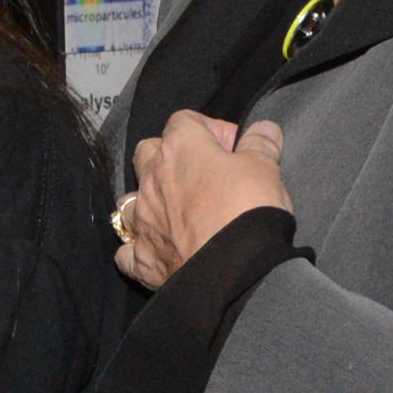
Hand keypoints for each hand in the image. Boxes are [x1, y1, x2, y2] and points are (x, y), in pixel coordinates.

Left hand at [118, 112, 291, 288]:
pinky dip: (140, 250)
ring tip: (178, 213)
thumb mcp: (265, 169)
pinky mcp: (143, 259)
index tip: (232, 147)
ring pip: (132, 199)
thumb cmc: (248, 211)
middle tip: (204, 175)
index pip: (184, 121)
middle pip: (148, 153)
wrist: (235, 271)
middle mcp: (153, 180)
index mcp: (181, 149)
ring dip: (151, 201)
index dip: (209, 129)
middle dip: (171, 157)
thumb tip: (264, 129)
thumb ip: (260, 145)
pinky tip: (156, 252)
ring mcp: (143, 220)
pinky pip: (128, 252)